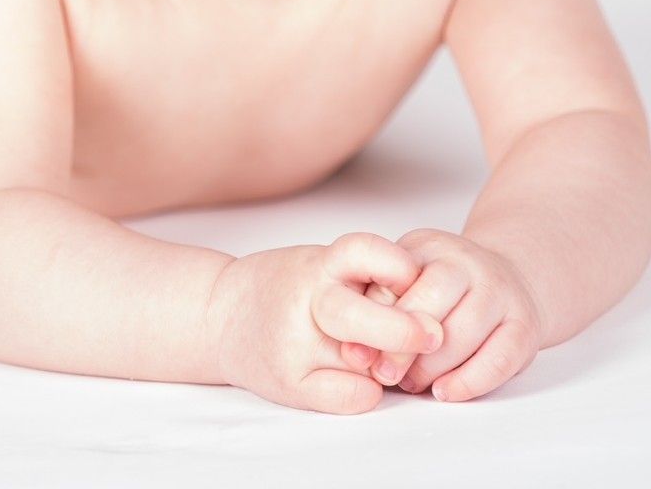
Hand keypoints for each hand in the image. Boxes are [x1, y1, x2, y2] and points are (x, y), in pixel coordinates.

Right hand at [208, 232, 446, 414]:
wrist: (218, 316)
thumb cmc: (285, 288)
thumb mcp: (320, 265)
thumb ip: (366, 281)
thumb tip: (423, 318)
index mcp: (317, 266)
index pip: (363, 253)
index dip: (398, 266)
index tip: (417, 279)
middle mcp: (304, 304)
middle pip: (358, 317)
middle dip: (402, 330)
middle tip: (432, 335)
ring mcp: (295, 348)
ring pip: (362, 366)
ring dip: (388, 366)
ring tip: (388, 363)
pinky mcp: (291, 385)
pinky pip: (349, 397)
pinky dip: (367, 393)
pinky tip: (364, 383)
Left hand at [336, 228, 543, 401]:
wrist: (508, 277)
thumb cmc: (439, 289)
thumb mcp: (404, 279)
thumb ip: (378, 305)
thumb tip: (354, 351)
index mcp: (428, 245)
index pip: (396, 278)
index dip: (376, 320)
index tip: (361, 352)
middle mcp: (467, 261)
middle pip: (431, 302)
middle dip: (402, 347)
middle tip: (386, 374)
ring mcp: (500, 290)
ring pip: (464, 332)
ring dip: (432, 367)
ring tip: (413, 384)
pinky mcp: (525, 324)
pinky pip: (499, 359)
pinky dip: (469, 381)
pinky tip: (446, 392)